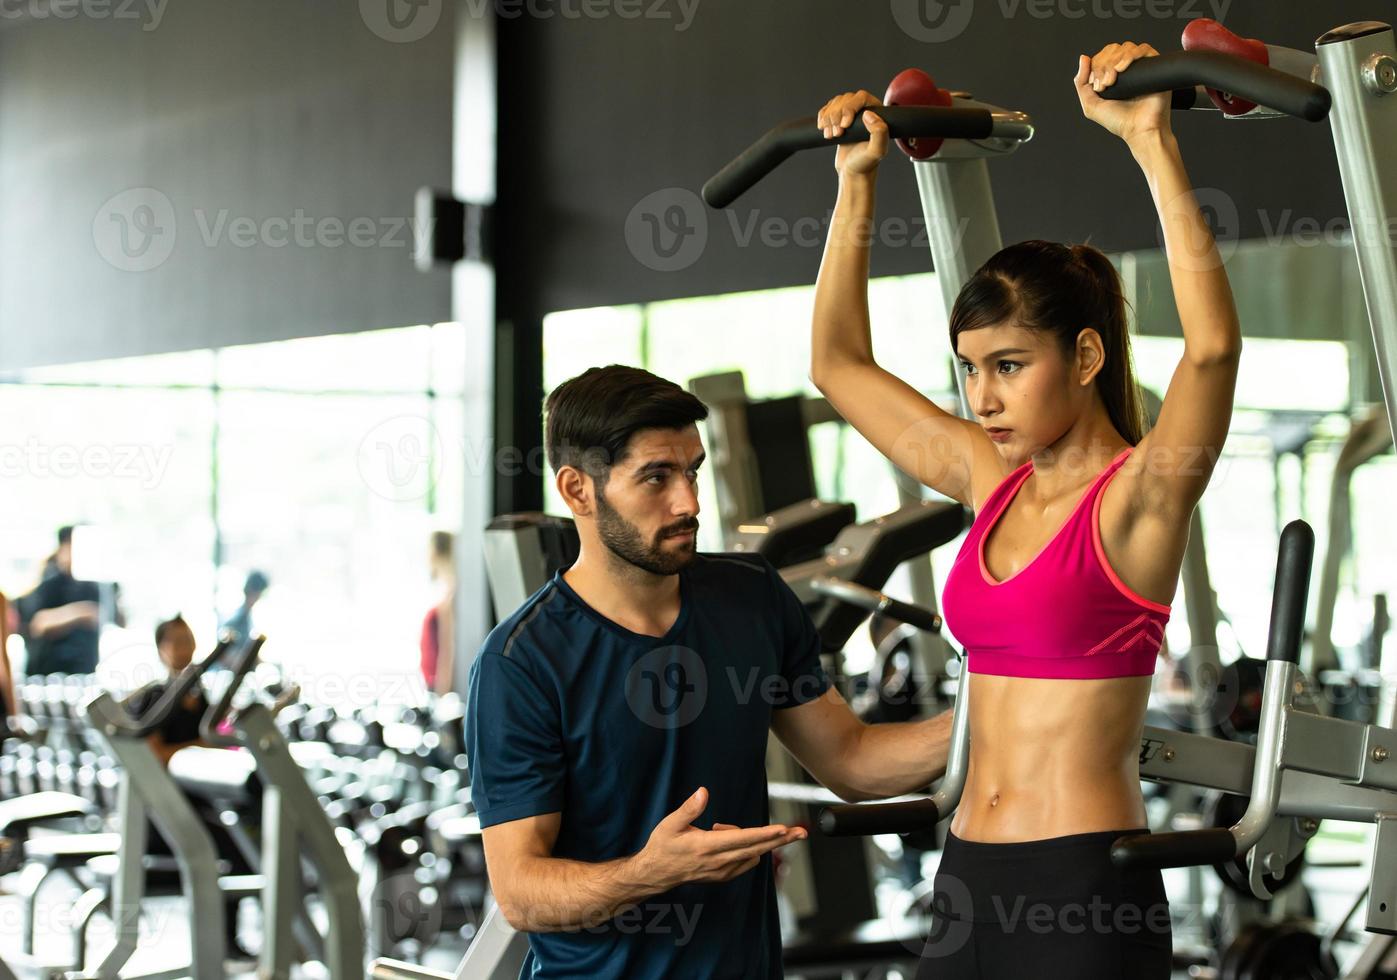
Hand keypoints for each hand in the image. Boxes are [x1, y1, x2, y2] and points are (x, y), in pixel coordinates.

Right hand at [635, 787, 806, 890]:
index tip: (783, 829)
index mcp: (706, 846)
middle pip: (757, 849)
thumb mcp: (670, 824)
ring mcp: (722, 871)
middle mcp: (718, 861)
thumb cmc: (663, 846)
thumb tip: (703, 792)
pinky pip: (745, 862)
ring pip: (753, 855)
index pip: (742, 839)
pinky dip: (749, 850)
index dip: (765, 833)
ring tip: (722, 828)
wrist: (656, 873)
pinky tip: (734, 839)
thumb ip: (689, 808)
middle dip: (780, 840)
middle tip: (801, 833)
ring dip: (760, 841)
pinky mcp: (723, 876)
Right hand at [817, 90, 888, 177]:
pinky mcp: (839, 120)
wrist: (852, 172)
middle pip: (845, 99)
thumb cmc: (865, 163)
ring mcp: (851, 114)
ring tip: (831, 135)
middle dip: (837, 115)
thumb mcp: (876, 151)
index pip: (860, 97)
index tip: (845, 126)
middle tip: (837, 134)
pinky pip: (827, 109)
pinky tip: (824, 130)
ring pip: (835, 103)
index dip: (849, 107)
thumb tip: (868, 114)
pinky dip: (822, 118)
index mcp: (878, 113)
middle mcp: (865, 110)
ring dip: (829, 118)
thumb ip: (879, 133)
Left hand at [1074, 42, 1171, 145]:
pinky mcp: (1154, 66)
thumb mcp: (1091, 105)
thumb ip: (1081, 83)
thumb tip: (1083, 58)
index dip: (1095, 67)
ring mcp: (1140, 68)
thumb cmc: (1119, 121)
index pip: (1101, 57)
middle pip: (1112, 50)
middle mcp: (1126, 70)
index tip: (1098, 86)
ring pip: (1126, 47)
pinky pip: (1144, 49)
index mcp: (1112, 76)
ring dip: (1114, 60)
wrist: (1140, 129)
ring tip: (1113, 79)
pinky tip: (1123, 68)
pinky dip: (1130, 54)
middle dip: (1104, 64)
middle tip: (1105, 84)